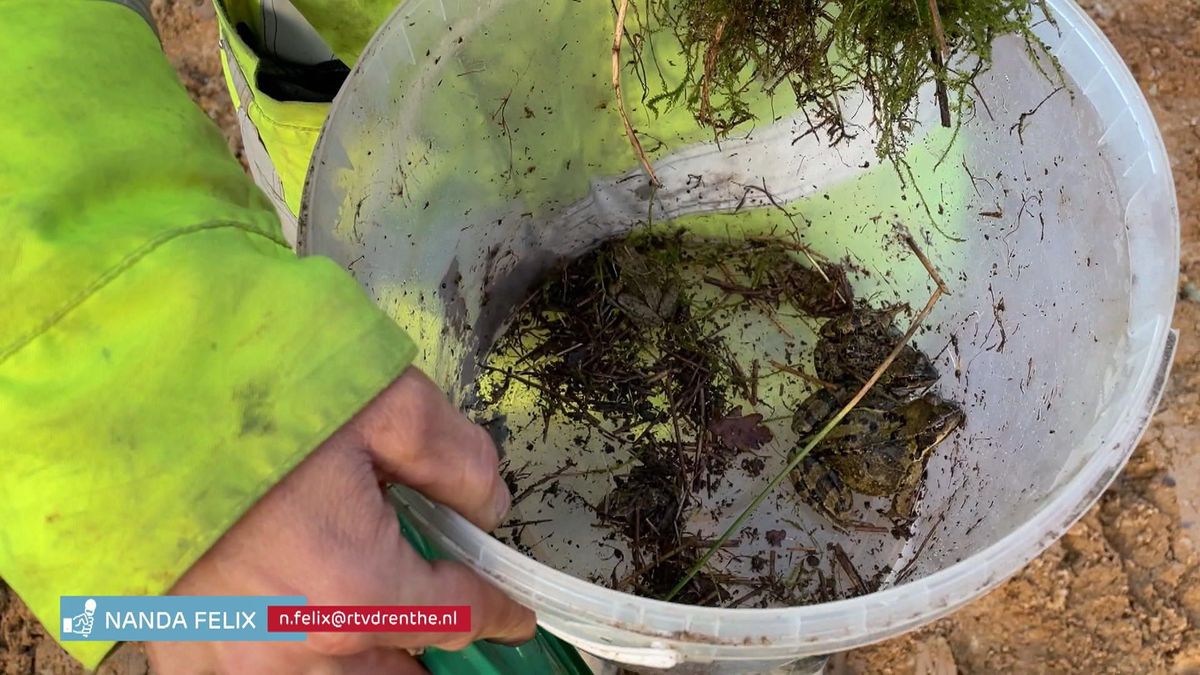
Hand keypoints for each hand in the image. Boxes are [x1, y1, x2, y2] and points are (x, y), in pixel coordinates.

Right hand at [146, 368, 534, 673]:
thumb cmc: (251, 394)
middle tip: (436, 608)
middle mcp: (301, 646)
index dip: (498, 610)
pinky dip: (291, 662)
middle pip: (396, 671)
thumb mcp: (382, 401)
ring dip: (365, 660)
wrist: (113, 401)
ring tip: (372, 626)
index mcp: (360, 588)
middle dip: (426, 642)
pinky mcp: (182, 650)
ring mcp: (236, 659)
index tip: (514, 613)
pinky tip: (293, 629)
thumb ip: (454, 458)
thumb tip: (488, 504)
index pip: (459, 616)